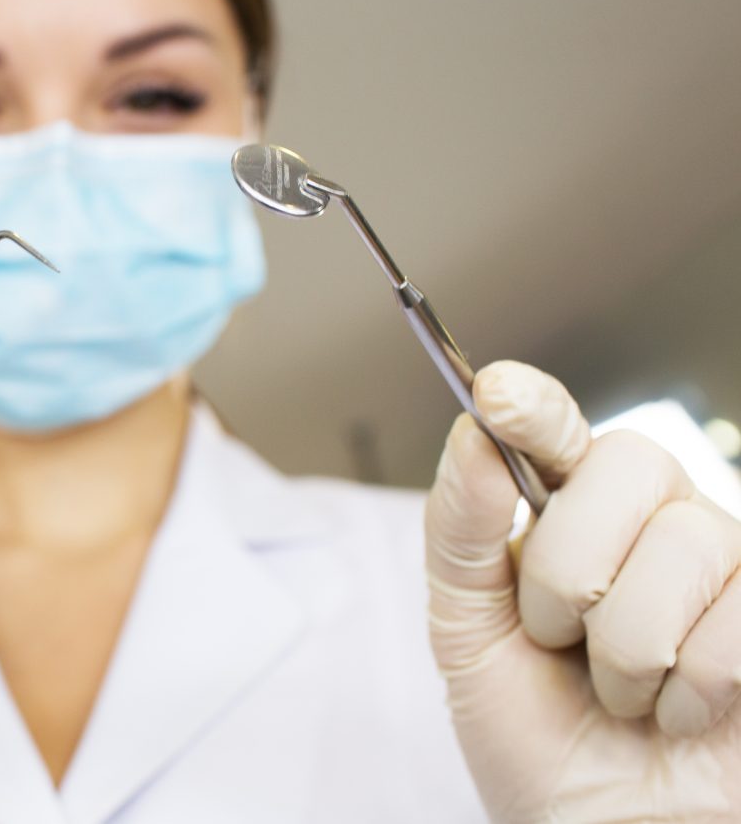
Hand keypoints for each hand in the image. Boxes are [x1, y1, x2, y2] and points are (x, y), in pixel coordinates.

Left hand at [425, 360, 740, 822]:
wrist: (596, 822)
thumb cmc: (533, 730)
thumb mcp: (468, 632)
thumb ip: (462, 533)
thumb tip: (471, 434)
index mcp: (567, 509)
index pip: (557, 428)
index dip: (535, 404)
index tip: (499, 394)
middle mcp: (651, 518)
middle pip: (627, 465)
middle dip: (571, 569)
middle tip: (560, 637)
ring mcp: (721, 564)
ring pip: (685, 546)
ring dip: (626, 649)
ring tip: (619, 689)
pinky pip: (735, 622)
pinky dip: (687, 690)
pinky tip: (677, 711)